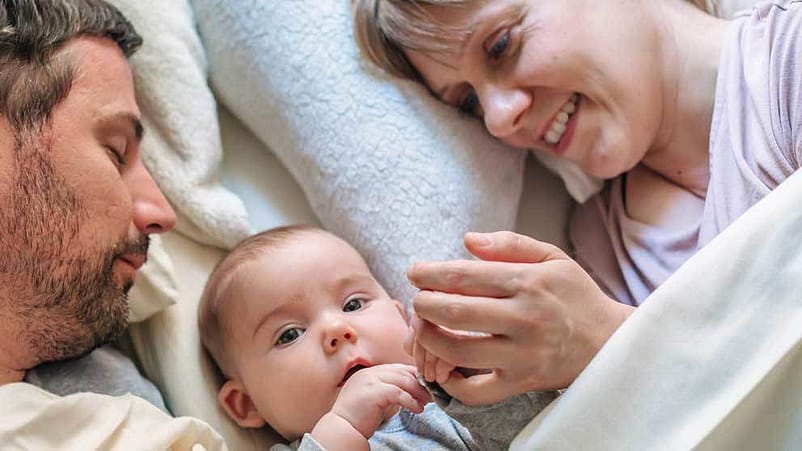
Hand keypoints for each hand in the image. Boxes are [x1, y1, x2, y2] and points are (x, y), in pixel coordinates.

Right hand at [313, 363, 430, 445]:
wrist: (342, 429)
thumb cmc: (357, 418)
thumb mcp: (372, 399)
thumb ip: (386, 391)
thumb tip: (408, 393)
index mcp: (368, 373)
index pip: (396, 368)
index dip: (412, 375)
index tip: (424, 385)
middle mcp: (369, 373)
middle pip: (401, 371)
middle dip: (419, 382)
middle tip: (432, 393)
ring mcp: (371, 380)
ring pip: (403, 380)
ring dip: (418, 392)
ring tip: (428, 401)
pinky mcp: (375, 392)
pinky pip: (399, 393)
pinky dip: (411, 401)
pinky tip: (418, 410)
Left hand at [407, 231, 633, 405]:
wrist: (611, 342)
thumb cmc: (575, 295)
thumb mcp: (552, 258)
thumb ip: (510, 243)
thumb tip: (467, 240)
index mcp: (528, 282)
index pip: (465, 276)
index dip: (430, 273)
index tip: (414, 272)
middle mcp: (524, 318)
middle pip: (455, 311)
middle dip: (423, 303)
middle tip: (416, 299)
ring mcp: (522, 354)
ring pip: (458, 351)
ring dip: (429, 338)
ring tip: (422, 327)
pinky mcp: (522, 382)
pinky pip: (476, 391)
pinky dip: (451, 382)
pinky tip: (442, 366)